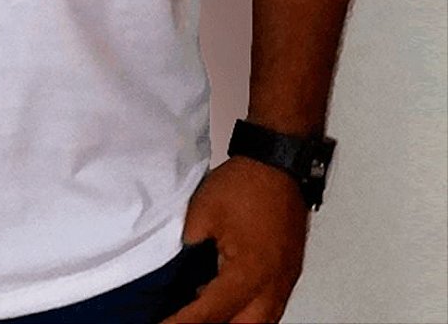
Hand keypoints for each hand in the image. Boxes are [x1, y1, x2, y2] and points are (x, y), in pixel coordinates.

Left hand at [158, 156, 310, 322]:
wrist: (278, 163)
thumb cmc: (245, 183)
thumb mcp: (203, 211)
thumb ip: (189, 242)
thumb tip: (181, 261)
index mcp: (250, 274)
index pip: (212, 312)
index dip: (184, 323)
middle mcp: (273, 285)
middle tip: (185, 321)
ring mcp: (285, 280)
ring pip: (262, 322)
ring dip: (235, 322)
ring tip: (204, 317)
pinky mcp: (289, 271)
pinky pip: (270, 307)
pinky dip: (248, 312)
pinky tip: (228, 304)